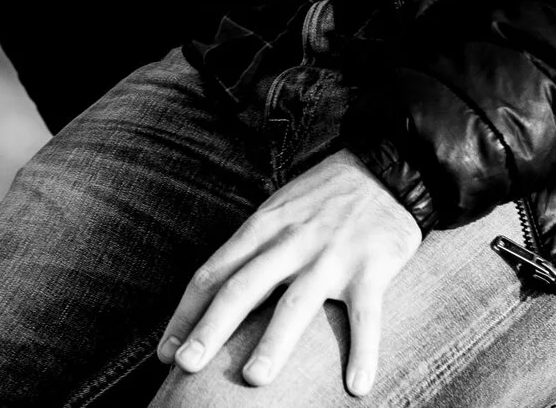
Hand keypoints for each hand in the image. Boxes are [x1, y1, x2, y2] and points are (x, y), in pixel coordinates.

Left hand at [158, 150, 423, 394]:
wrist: (388, 169)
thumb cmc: (326, 195)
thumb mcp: (279, 208)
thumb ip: (251, 246)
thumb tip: (213, 290)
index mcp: (264, 227)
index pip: (214, 273)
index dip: (187, 314)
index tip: (167, 351)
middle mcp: (292, 242)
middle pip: (243, 288)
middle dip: (211, 329)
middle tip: (187, 366)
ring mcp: (331, 256)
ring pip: (296, 304)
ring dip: (273, 343)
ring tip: (254, 379)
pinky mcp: (371, 269)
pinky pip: (366, 317)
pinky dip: (362, 352)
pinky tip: (356, 386)